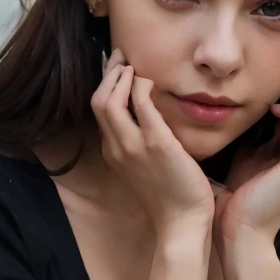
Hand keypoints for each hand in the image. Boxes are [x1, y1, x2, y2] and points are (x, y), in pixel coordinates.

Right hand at [91, 50, 214, 239]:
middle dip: (108, 73)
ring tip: (133, 64)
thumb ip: (141, 144)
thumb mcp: (146, 168)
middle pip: (98, 101)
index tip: (118, 70)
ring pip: (109, 99)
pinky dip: (141, 85)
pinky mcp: (156, 143)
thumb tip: (149, 119)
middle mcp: (116, 148)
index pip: (100, 111)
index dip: (106, 86)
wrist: (181, 223)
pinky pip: (141, 103)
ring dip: (120, 75)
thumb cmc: (171, 197)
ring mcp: (133, 146)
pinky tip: (150, 80)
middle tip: (123, 57)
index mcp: (112, 153)